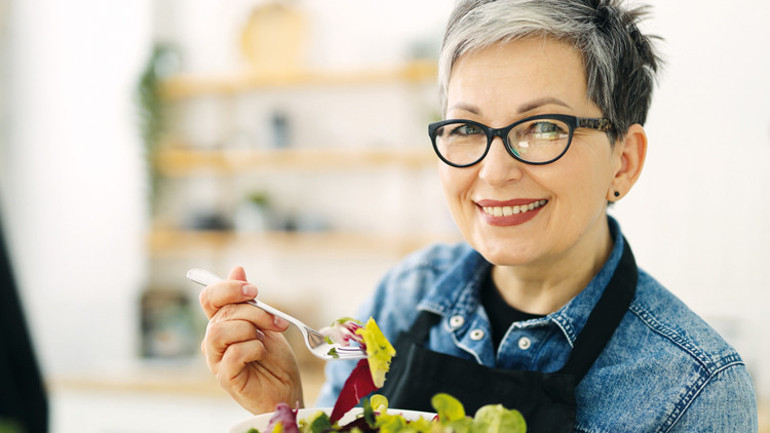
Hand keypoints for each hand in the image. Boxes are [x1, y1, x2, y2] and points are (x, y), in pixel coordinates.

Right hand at [199, 266, 302, 413]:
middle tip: (276, 322)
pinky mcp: (225, 377)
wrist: (287, 389)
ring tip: (265, 340)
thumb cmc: (274, 358)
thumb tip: (237, 269)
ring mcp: (216, 359)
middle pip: (222, 312)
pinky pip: (233, 353)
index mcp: (221, 323)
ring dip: (251, 330)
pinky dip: (253, 349)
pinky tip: (261, 354)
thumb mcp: (265, 323)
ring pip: (221, 331)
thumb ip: (248, 301)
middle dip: (255, 312)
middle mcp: (214, 340)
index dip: (228, 288)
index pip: (209, 297)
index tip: (253, 290)